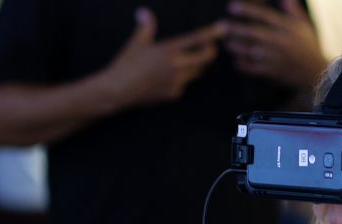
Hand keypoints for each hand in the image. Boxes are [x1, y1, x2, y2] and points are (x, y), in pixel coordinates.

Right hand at [101, 8, 224, 109]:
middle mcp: (177, 66)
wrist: (119, 90)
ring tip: (192, 59)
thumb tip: (144, 12)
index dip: (212, 33)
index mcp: (169, 50)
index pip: (196, 39)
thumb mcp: (136, 42)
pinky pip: (185, 84)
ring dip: (199, 64)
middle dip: (211, 51)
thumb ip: (146, 27)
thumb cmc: (126, 64)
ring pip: (198, 72)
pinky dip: (183, 78)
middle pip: (206, 58)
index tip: (223, 28)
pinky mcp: (174, 93)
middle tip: (210, 46)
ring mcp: (178, 81)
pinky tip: (172, 76)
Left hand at [223, 0, 327, 90]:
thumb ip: (293, 10)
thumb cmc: (309, 47)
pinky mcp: (276, 72)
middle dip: (237, 29)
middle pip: (256, 33)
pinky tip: (237, 61)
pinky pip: (256, 68)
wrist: (317, 72)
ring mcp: (279, 58)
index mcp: (289, 28)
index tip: (232, 7)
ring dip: (238, 47)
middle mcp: (283, 42)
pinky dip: (246, 65)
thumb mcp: (304, 26)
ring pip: (254, 51)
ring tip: (228, 44)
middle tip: (222, 26)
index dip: (248, 11)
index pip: (265, 16)